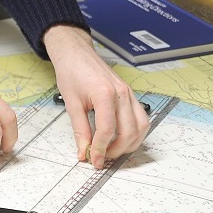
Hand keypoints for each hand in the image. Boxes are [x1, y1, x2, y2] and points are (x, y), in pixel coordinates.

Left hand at [43, 24, 149, 167]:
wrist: (75, 52)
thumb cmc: (71, 71)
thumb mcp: (71, 102)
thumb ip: (80, 129)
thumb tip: (84, 151)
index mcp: (104, 93)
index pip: (107, 130)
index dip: (100, 149)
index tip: (94, 160)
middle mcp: (121, 93)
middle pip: (128, 133)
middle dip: (115, 151)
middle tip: (100, 157)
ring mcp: (129, 93)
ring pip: (140, 128)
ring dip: (128, 144)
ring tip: (110, 150)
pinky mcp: (130, 94)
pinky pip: (141, 119)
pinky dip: (134, 133)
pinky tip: (121, 138)